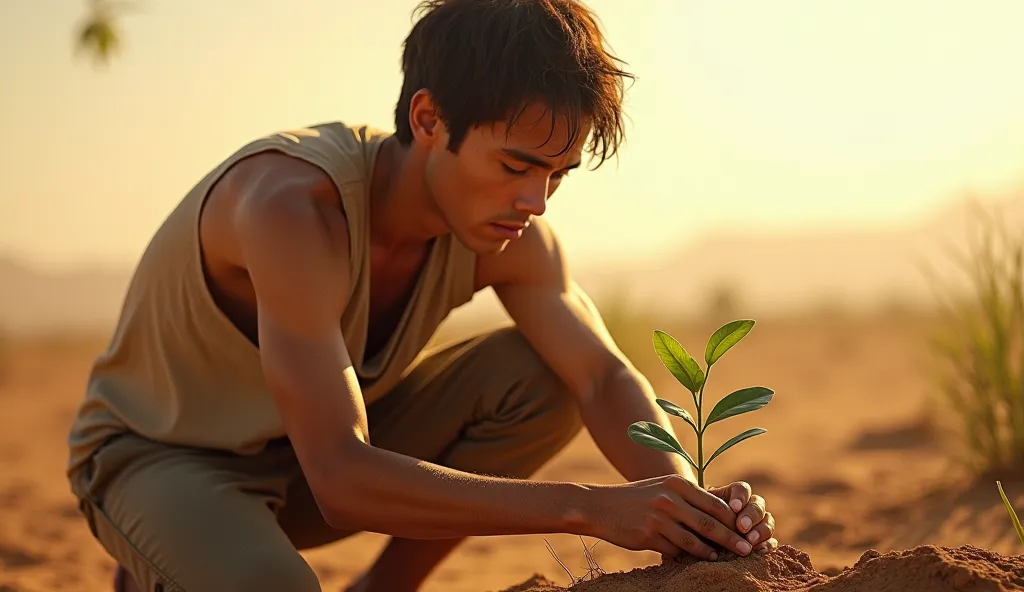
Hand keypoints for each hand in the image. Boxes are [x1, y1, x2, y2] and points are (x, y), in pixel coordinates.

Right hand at [588, 474, 758, 560]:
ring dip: (712, 552)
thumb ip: (687, 499)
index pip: (715, 503)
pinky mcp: (649, 535)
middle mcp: (670, 498)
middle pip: (710, 523)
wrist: (599, 505)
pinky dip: (689, 557)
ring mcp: (659, 517)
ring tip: (724, 558)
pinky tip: (698, 561)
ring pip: (695, 540)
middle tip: (747, 549)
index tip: (746, 531)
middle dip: (731, 538)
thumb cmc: (635, 498)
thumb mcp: (662, 488)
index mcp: (677, 483)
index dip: (733, 520)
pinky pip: (676, 550)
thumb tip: (716, 517)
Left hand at [706, 481, 777, 552]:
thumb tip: (708, 516)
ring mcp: (759, 523)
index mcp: (734, 495)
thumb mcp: (699, 514)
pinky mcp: (764, 540)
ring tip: (750, 541)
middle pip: (757, 504)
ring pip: (767, 521)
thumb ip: (706, 512)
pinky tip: (760, 550)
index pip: (742, 489)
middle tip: (742, 527)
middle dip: (750, 516)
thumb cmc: (699, 523)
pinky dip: (767, 544)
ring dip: (760, 530)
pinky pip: (771, 540)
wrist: (702, 540)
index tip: (734, 507)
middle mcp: (749, 506)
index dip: (740, 497)